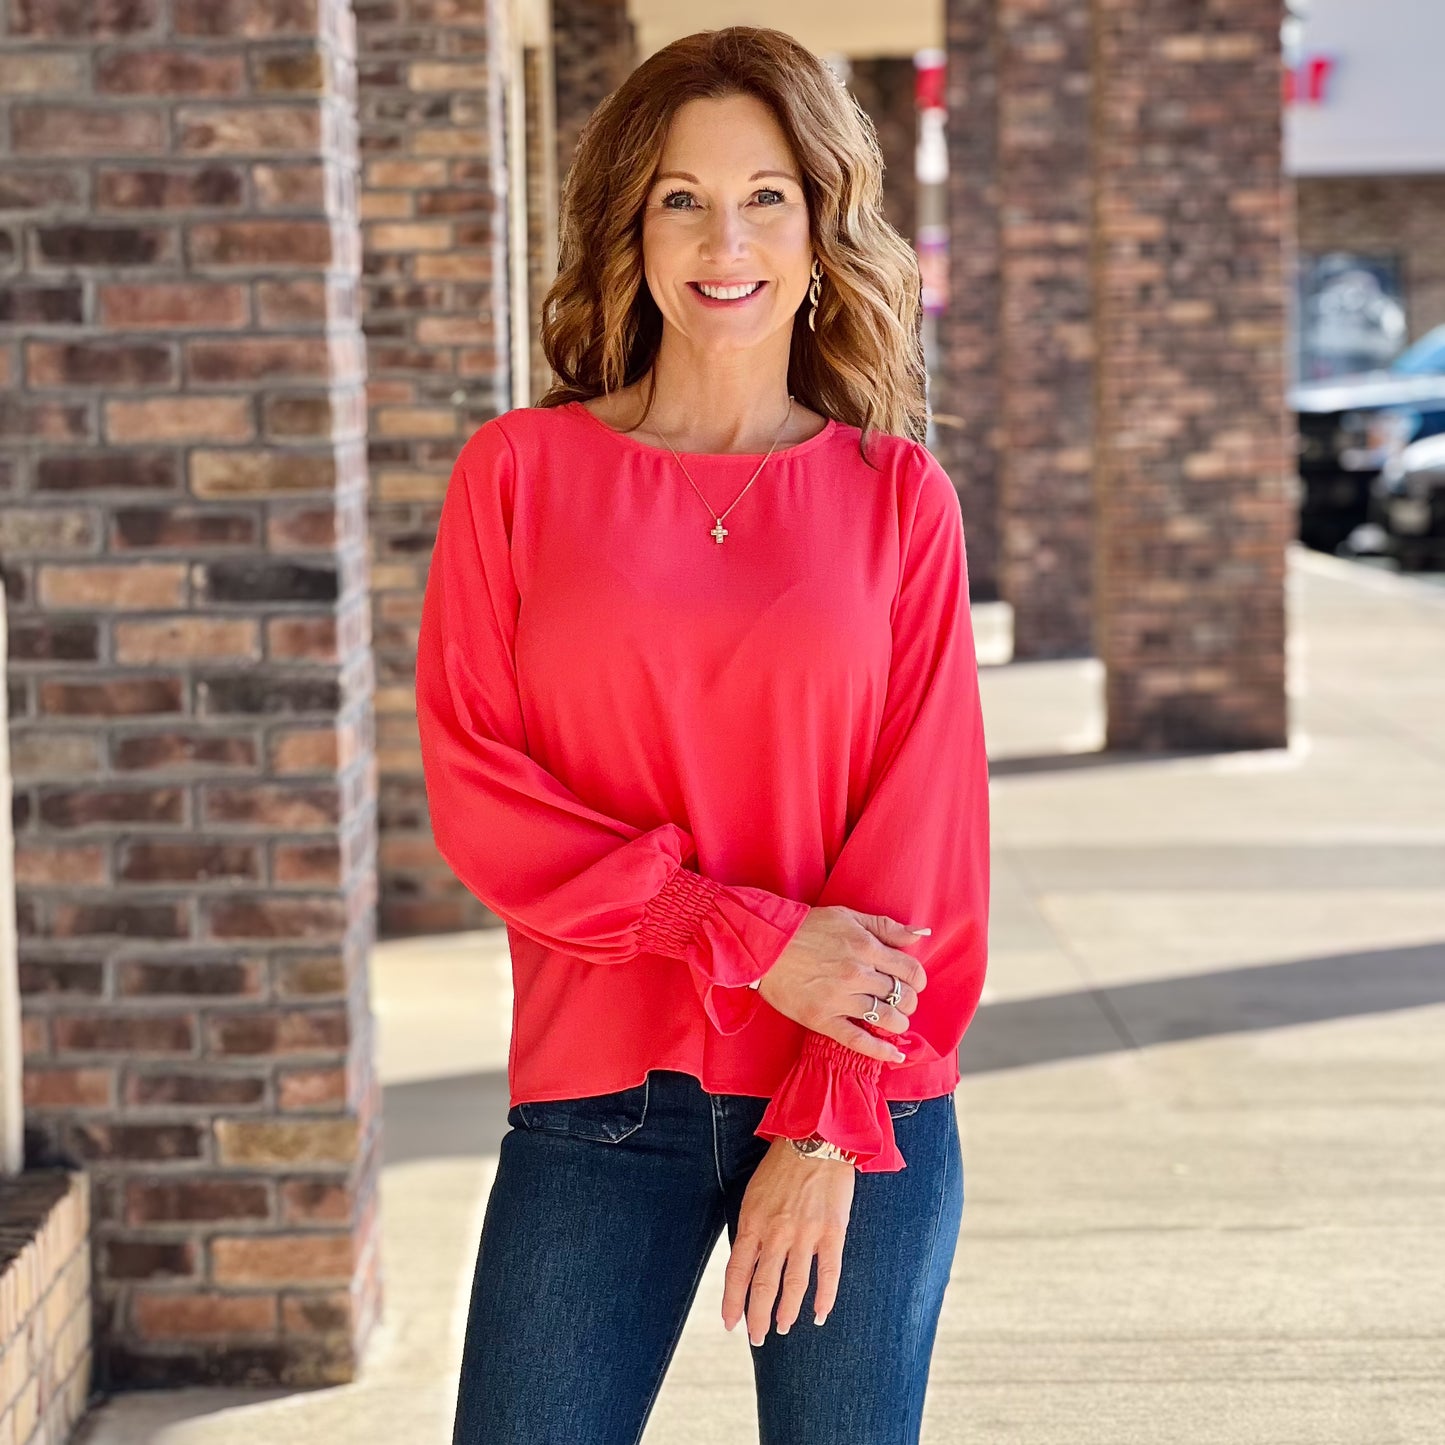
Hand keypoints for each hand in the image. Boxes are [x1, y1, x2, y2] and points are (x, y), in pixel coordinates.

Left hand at [722, 1137, 854, 1341]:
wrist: (816, 1138)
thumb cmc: (782, 1165)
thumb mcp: (754, 1193)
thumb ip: (752, 1227)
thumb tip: (748, 1260)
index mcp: (753, 1221)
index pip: (737, 1272)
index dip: (733, 1302)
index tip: (731, 1324)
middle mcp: (777, 1232)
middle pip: (763, 1285)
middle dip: (758, 1316)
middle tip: (757, 1338)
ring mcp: (806, 1234)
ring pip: (794, 1285)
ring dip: (787, 1312)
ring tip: (783, 1328)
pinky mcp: (832, 1232)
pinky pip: (829, 1273)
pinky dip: (825, 1298)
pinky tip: (820, 1314)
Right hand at [756, 907, 927, 1064]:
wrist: (765, 944)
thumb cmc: (807, 927)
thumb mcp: (849, 916)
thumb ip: (887, 926)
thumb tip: (921, 934)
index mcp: (866, 947)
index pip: (911, 971)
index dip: (917, 979)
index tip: (912, 982)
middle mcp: (857, 974)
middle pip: (902, 996)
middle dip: (908, 1000)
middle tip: (900, 1000)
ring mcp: (839, 999)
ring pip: (887, 1019)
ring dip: (898, 1023)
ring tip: (894, 1020)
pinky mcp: (822, 1019)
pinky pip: (858, 1041)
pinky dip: (880, 1051)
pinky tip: (894, 1056)